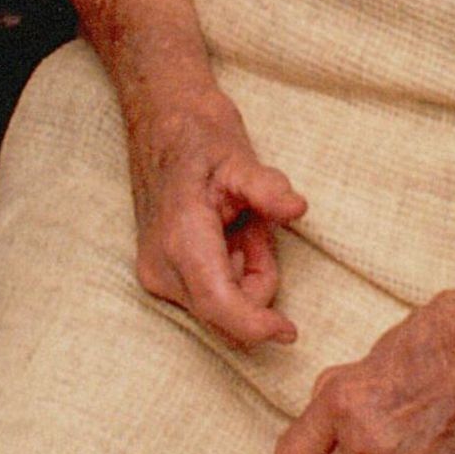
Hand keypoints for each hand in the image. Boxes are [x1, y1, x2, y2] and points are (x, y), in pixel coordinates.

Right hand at [128, 90, 308, 349]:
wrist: (160, 121)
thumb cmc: (199, 136)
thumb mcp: (239, 155)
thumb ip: (267, 187)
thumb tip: (298, 208)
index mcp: (180, 239)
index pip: (220, 306)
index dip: (256, 326)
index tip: (289, 332)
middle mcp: (161, 268)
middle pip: (227, 311)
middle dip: (256, 278)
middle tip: (257, 227)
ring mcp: (156, 275)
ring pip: (221, 306)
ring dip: (246, 272)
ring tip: (241, 221)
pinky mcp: (160, 276)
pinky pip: (210, 295)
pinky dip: (231, 270)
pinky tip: (227, 231)